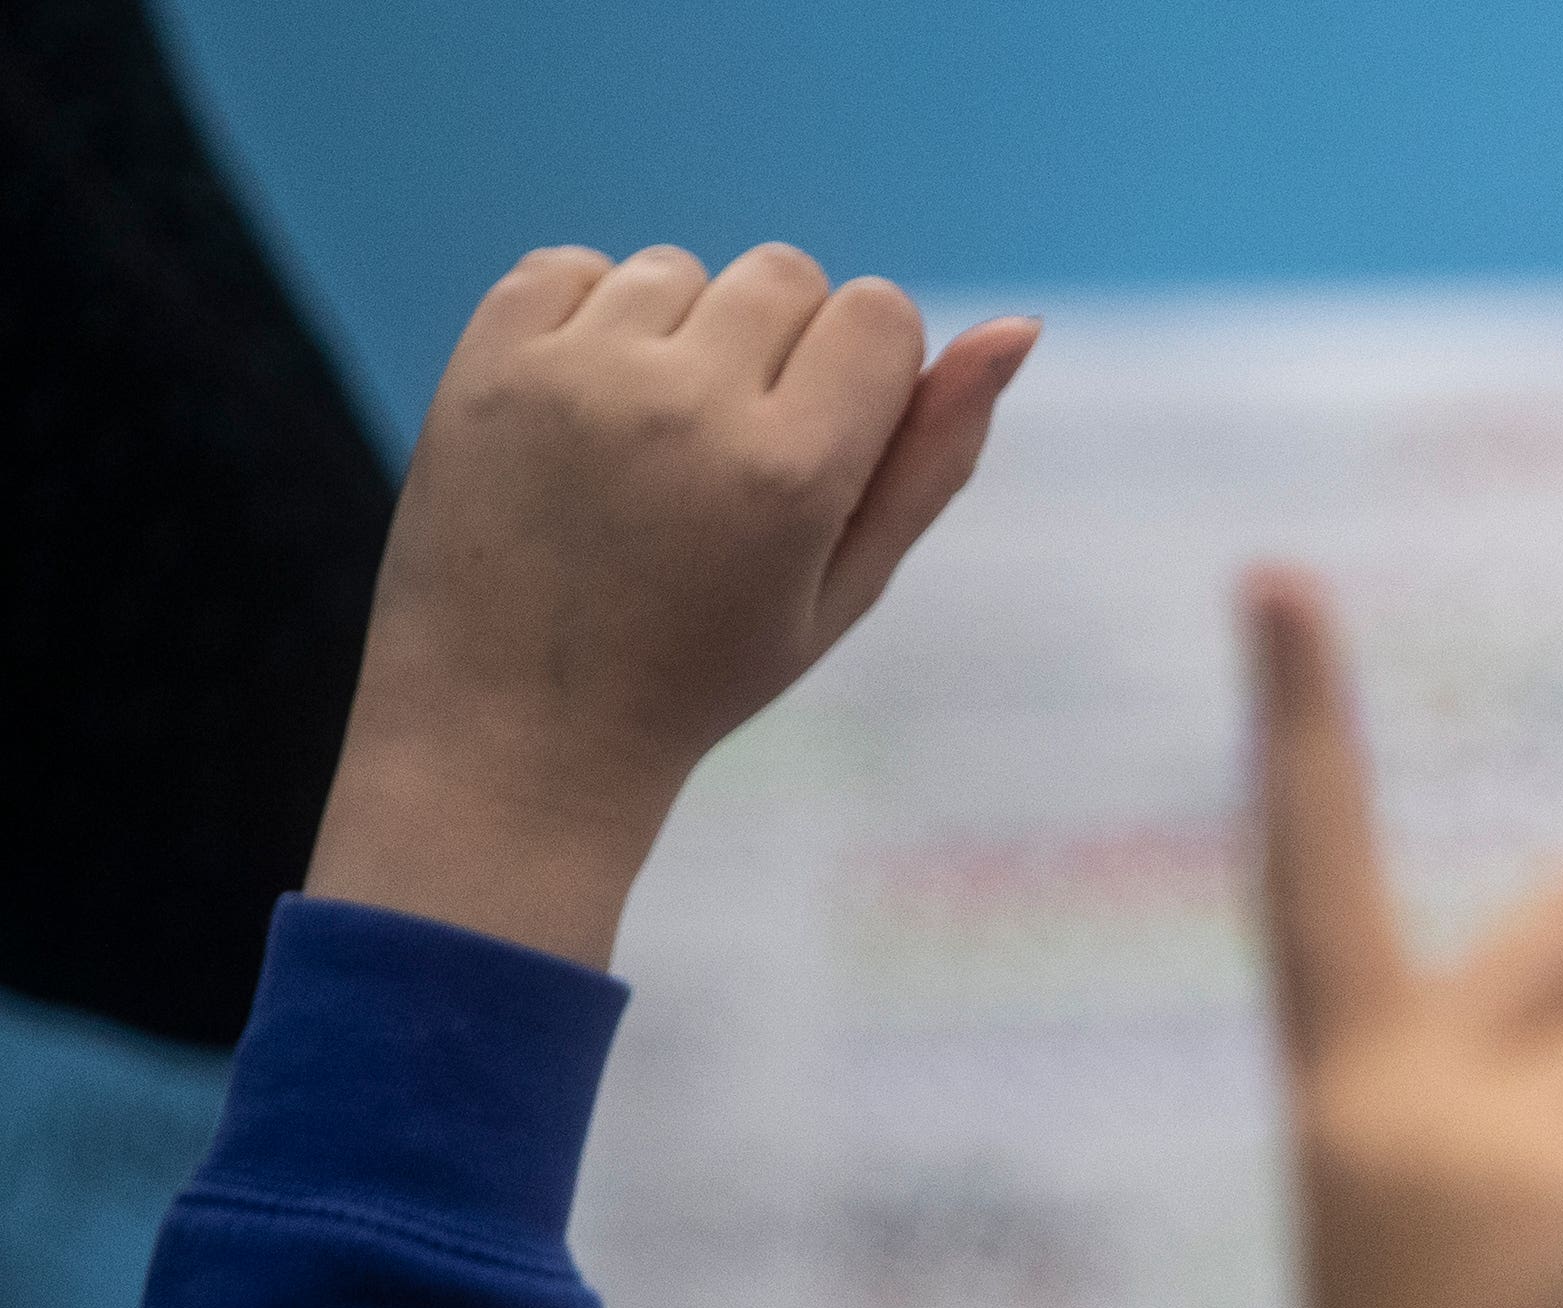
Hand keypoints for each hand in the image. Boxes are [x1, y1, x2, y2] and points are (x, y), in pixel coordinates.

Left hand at [310, 242, 1040, 966]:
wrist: (516, 730)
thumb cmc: (702, 672)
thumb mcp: (845, 588)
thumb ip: (933, 459)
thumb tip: (1017, 325)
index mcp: (792, 472)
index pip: (879, 313)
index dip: (864, 371)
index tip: (820, 446)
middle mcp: (689, 404)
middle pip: (786, 275)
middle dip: (779, 346)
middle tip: (728, 458)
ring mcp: (579, 374)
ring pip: (679, 269)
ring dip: (681, 333)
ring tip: (647, 445)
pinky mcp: (492, 359)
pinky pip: (573, 268)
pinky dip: (588, 320)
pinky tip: (582, 413)